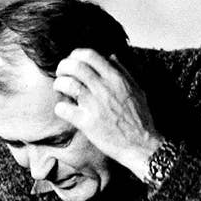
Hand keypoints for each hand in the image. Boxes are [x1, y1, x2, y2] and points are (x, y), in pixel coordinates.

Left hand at [52, 48, 163, 180]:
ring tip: (60, 90)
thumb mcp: (137, 89)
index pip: (90, 55)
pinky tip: (64, 110)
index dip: (76, 55)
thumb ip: (123, 72)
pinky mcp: (87, 123)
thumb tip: (111, 57)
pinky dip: (60, 107)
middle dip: (63, 67)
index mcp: (116, 78)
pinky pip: (64, 109)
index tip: (73, 61)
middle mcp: (105, 88)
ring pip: (67, 84)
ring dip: (59, 84)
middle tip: (61, 74)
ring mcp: (95, 105)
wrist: (142, 145)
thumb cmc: (140, 119)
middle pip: (75, 66)